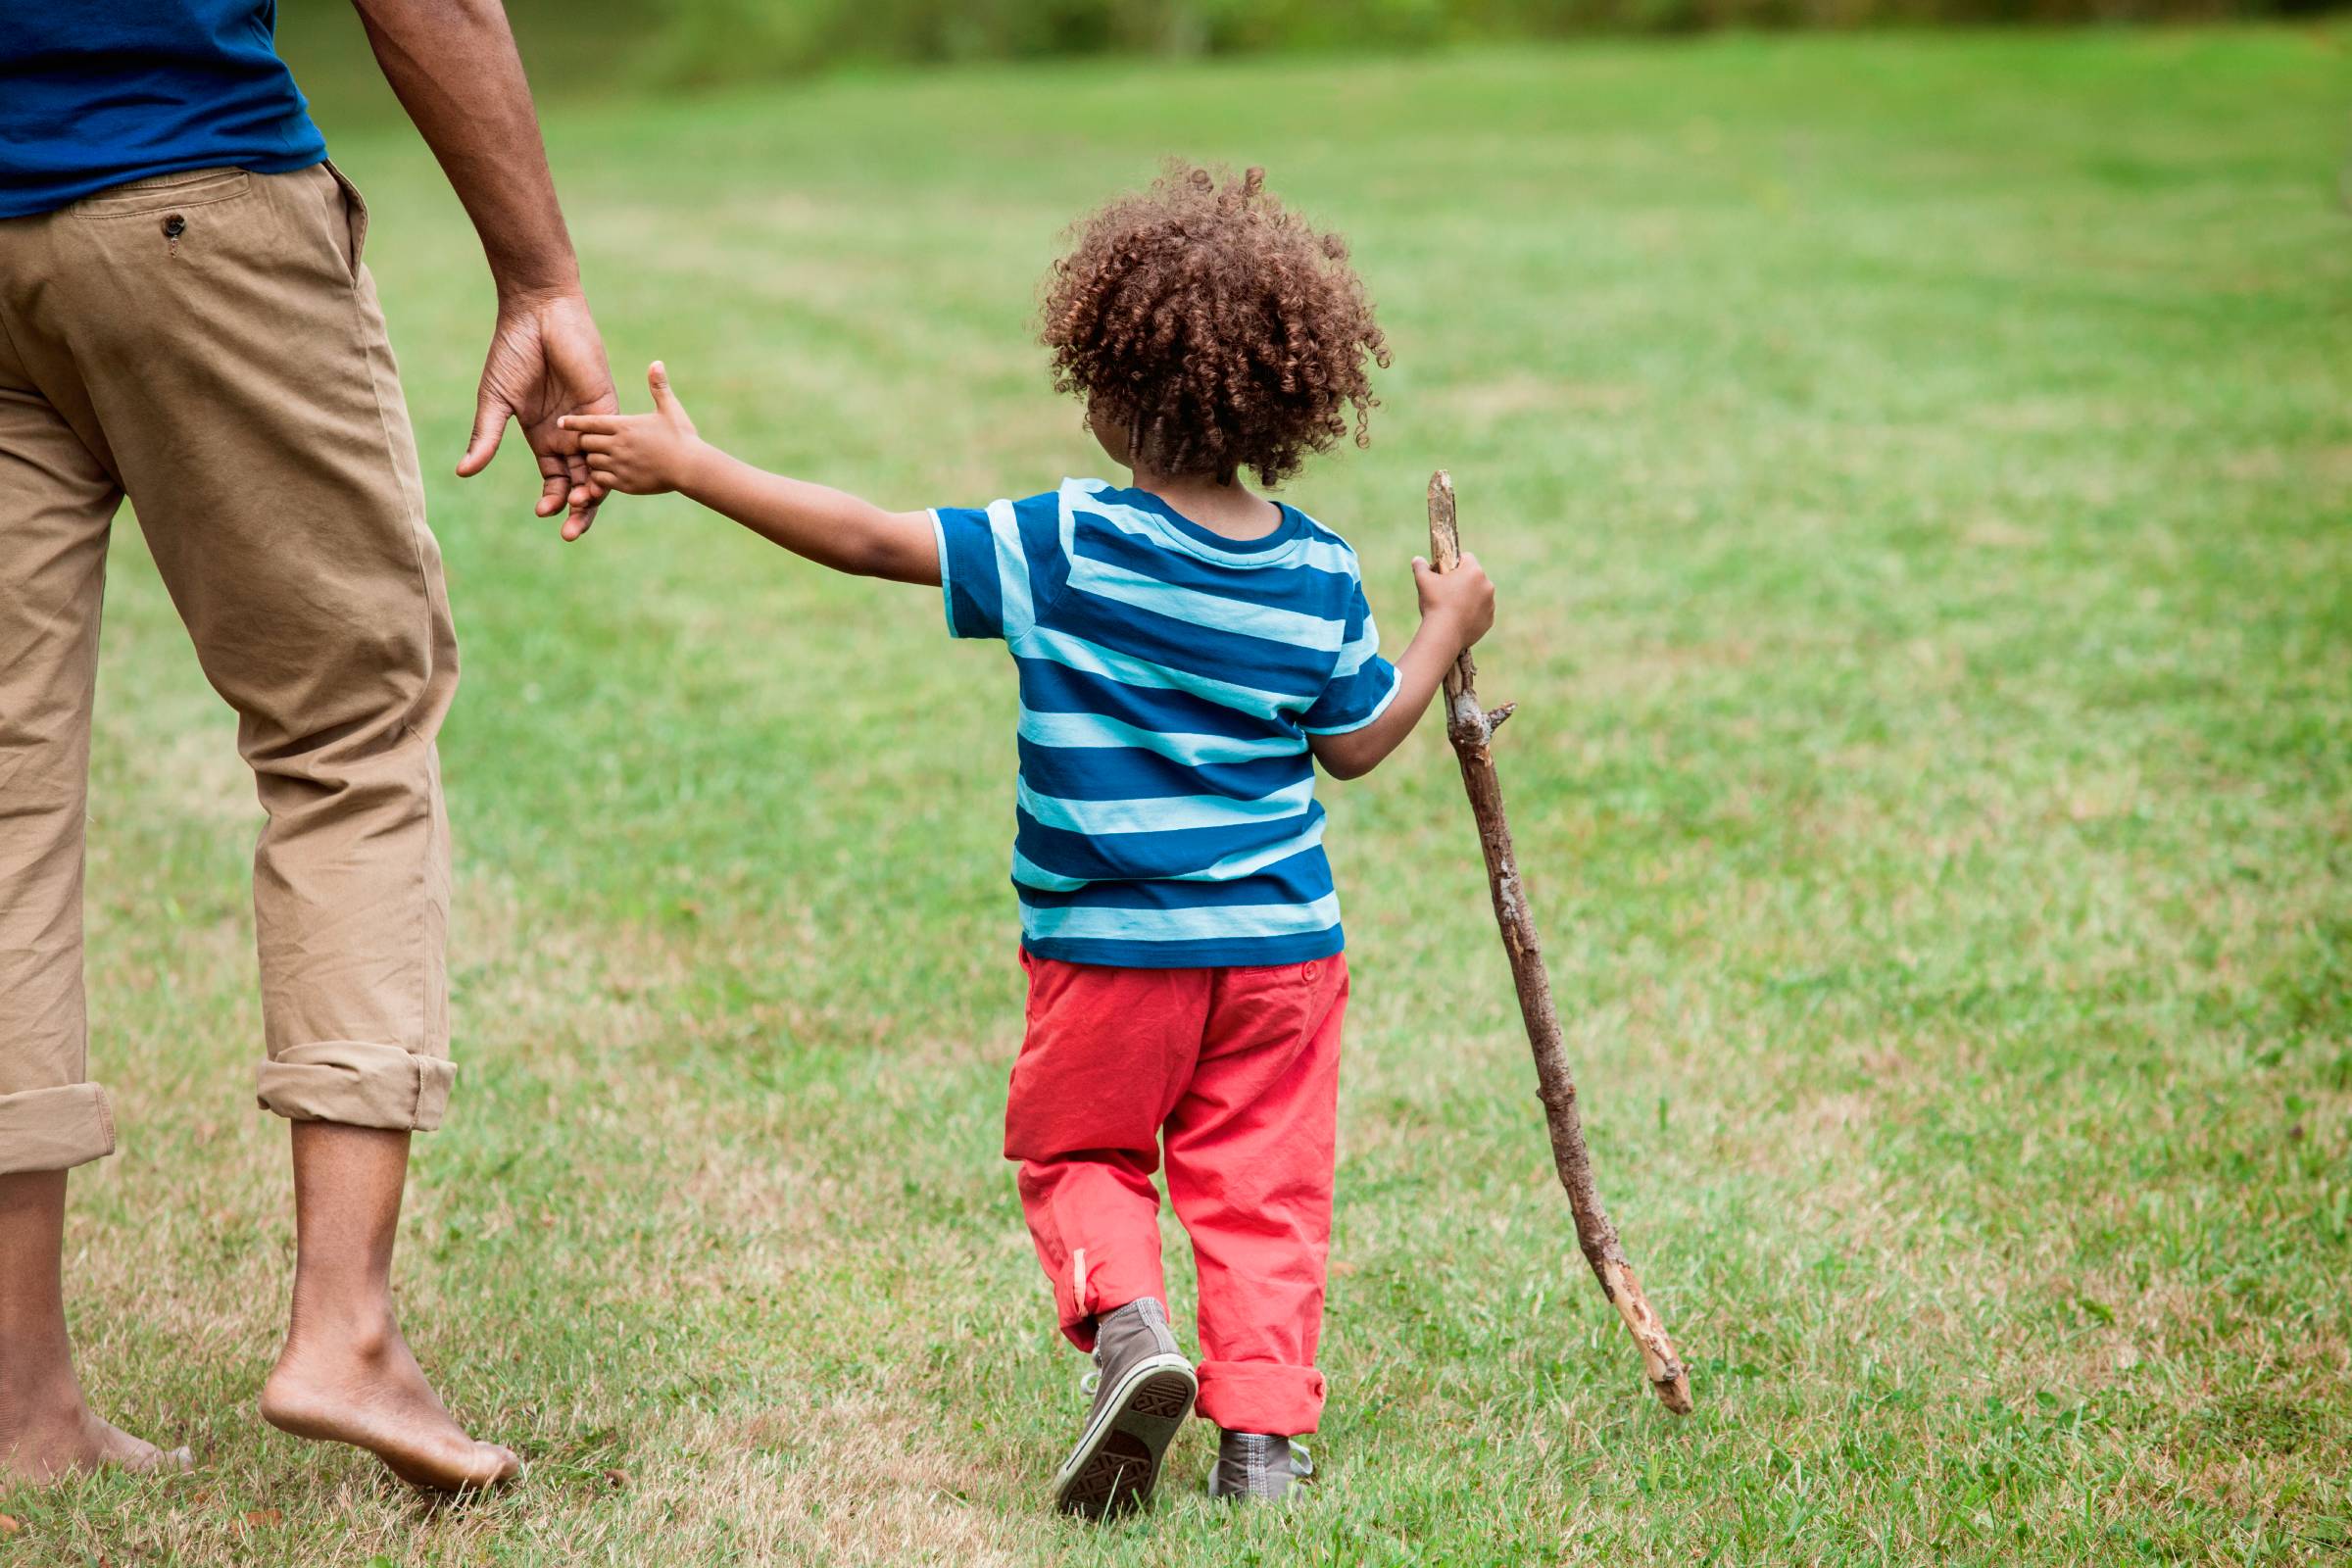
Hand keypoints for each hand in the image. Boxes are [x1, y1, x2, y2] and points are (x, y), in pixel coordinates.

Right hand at [456, 292, 617, 540]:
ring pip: (599, 467)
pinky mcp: (606, 405)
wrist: (537, 315)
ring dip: (593, 491)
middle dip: (577, 509)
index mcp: (544, 437)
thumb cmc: (512, 353)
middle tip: (572, 532)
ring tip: (583, 507)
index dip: (552, 499)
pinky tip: (599, 476)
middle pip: (580, 482)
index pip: (554, 480)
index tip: (545, 513)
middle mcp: (570, 435)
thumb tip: (463, 473)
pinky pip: (610, 440)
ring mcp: (590, 422)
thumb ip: (485, 437)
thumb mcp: (495, 400)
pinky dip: (606, 460)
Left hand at [558, 362, 703, 496]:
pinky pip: (600, 480)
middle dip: (585, 442)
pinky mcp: (624, 483)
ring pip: (591, 462)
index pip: (589, 422)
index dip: (573, 422)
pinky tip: (609, 473)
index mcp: (624, 425)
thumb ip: (658, 386)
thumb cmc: (683, 437)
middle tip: (588, 441)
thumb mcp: (670, 408)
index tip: (562, 422)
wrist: (692, 468)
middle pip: (585, 442)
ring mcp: (620, 465)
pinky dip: (599, 477)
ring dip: (592, 459)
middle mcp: (618, 445)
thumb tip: (656, 362)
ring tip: (599, 457)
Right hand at [1412, 549, 1495, 651]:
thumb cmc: (1435, 603)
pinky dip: (1473, 613)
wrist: (1445, 634)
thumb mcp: (1423, 581)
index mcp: (1474, 571)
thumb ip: (1420, 567)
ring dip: (1470, 597)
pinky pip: (1481, 612)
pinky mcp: (1489, 619)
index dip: (1454, 563)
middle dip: (1463, 581)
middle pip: (1474, 577)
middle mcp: (1487, 585)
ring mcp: (1490, 603)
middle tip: (1447, 591)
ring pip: (1479, 594)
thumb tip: (1417, 559)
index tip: (1445, 572)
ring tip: (1452, 606)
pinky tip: (1459, 618)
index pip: (1467, 558)